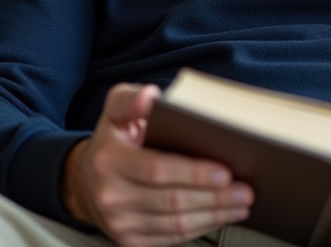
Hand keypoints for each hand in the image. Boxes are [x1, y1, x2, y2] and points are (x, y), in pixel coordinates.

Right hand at [63, 83, 253, 246]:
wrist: (86, 183)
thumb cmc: (111, 143)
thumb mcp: (115, 111)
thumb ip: (131, 99)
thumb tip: (151, 97)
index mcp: (110, 160)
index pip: (157, 169)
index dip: (193, 173)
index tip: (225, 172)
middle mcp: (112, 196)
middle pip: (172, 201)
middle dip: (214, 197)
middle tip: (245, 190)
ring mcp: (121, 223)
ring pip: (176, 224)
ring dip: (214, 215)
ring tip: (240, 204)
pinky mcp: (131, 241)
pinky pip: (172, 237)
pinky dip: (201, 228)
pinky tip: (220, 216)